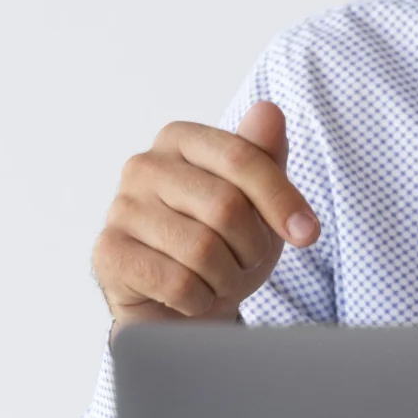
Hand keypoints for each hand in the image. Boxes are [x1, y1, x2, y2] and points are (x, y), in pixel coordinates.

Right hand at [92, 104, 320, 325]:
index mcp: (179, 139)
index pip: (243, 158)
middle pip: (226, 206)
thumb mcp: (256, 201)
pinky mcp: (109, 253)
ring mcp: (120, 208)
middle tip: (246, 260)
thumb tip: (269, 112)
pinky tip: (192, 296)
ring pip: (202, 250)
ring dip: (226, 278)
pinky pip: (177, 283)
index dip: (282, 200)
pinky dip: (199, 300)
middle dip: (252, 247)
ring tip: (218, 278)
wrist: (180, 305)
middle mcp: (143, 166)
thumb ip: (265, 156)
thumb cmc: (222, 245)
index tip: (308, 234)